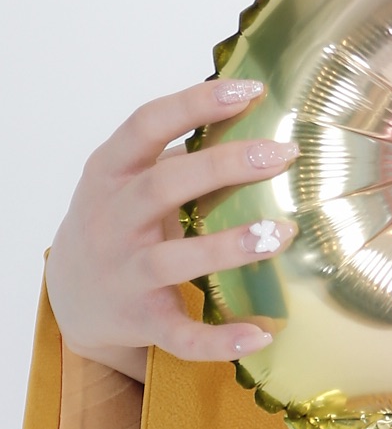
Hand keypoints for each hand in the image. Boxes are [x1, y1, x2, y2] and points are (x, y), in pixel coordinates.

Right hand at [46, 79, 298, 379]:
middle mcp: (111, 219)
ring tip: (283, 233)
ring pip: (170, 261)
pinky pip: (177, 333)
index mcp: (112, 171)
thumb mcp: (135, 173)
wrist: (72, 295)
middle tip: (283, 154)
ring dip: (228, 247)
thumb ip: (187, 148)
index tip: (251, 90)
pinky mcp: (138, 320)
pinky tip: (263, 331)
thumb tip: (271, 112)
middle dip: (224, 167)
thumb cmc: (124, 214)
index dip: (197, 103)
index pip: (148, 124)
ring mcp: (122, 272)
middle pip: (163, 186)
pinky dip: (218, 338)